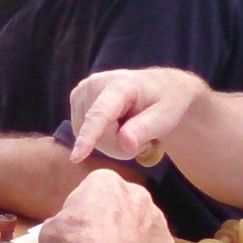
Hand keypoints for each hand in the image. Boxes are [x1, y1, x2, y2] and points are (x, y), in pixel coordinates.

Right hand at [37, 169, 172, 242]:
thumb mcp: (50, 231)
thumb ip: (56, 225)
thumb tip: (55, 232)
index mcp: (105, 180)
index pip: (92, 190)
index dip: (83, 210)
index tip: (77, 227)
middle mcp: (135, 192)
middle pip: (120, 204)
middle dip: (110, 220)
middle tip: (94, 242)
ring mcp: (155, 216)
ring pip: (139, 224)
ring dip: (128, 237)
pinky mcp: (166, 241)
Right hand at [66, 67, 208, 166]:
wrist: (159, 88)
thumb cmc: (166, 102)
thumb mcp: (165, 117)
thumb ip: (144, 129)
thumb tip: (124, 143)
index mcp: (120, 84)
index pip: (100, 114)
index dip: (89, 136)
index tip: (77, 157)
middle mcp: (94, 84)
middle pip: (97, 134)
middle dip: (119, 146)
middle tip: (144, 138)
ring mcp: (82, 92)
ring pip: (89, 137)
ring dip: (112, 143)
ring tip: (132, 130)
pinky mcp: (77, 101)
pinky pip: (84, 134)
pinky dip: (102, 138)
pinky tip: (118, 127)